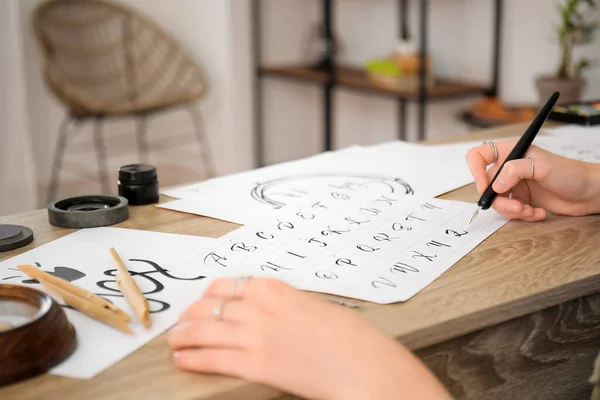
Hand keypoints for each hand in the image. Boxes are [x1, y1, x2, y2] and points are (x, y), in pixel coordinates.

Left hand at [167, 277, 450, 399]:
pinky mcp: (254, 364)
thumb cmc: (346, 336)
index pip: (226, 286)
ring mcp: (253, 335)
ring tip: (173, 341)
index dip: (207, 297)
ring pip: (202, 330)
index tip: (201, 303)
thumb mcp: (311, 306)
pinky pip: (211, 358)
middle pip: (208, 307)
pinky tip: (181, 359)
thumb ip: (281, 305)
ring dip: (182, 336)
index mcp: (273, 288)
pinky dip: (191, 358)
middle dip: (190, 316)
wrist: (361, 363)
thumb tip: (262, 313)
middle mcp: (257, 307)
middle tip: (181, 323)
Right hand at [466, 139, 599, 220]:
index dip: (475, 170)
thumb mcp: (543, 167)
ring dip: (512, 211)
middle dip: (500, 200)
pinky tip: (538, 212)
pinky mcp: (522, 199)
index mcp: (510, 152)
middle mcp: (509, 168)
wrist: (590, 192)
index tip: (484, 186)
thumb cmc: (570, 173)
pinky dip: (523, 215)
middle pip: (486, 186)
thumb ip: (516, 170)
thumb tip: (495, 185)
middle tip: (517, 207)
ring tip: (530, 211)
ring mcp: (515, 185)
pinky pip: (511, 211)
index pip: (478, 155)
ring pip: (498, 202)